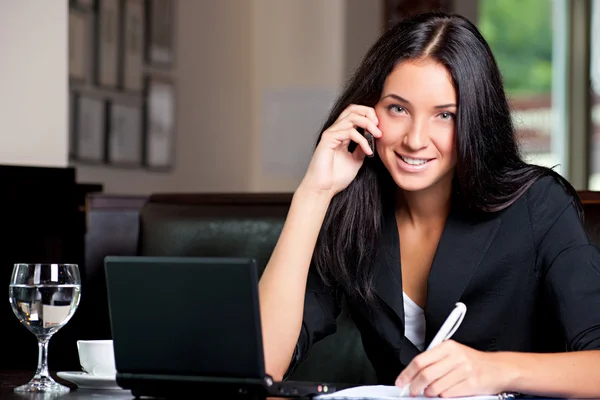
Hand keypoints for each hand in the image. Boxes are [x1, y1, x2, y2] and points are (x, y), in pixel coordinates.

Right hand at [299, 104, 381, 197]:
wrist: (324, 189)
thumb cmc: (336, 178)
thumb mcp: (356, 160)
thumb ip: (362, 148)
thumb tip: (372, 139)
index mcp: (341, 134)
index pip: (354, 113)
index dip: (368, 115)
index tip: (379, 128)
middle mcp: (335, 131)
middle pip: (352, 108)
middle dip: (369, 113)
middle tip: (379, 127)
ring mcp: (331, 133)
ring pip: (352, 117)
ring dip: (368, 124)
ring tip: (377, 135)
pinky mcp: (328, 139)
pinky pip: (349, 131)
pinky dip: (362, 139)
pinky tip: (368, 150)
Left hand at [395, 340, 510, 397]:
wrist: (498, 369)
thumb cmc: (472, 362)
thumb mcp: (453, 354)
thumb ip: (434, 361)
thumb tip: (413, 374)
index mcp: (447, 347)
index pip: (420, 360)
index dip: (407, 373)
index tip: (400, 382)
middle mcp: (455, 357)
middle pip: (425, 375)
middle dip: (414, 386)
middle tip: (411, 391)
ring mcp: (464, 370)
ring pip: (435, 387)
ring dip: (429, 393)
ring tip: (430, 392)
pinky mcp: (471, 384)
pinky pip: (448, 394)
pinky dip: (442, 396)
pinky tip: (444, 392)